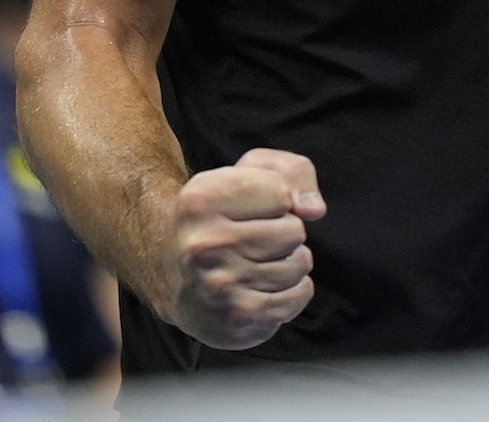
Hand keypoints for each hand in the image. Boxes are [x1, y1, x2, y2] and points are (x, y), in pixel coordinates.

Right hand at [158, 148, 324, 349]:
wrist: (174, 276)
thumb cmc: (222, 216)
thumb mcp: (249, 172)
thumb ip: (292, 171)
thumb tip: (314, 209)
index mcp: (201, 199)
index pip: (281, 192)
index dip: (279, 198)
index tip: (256, 207)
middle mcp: (204, 244)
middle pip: (293, 230)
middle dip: (286, 232)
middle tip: (257, 238)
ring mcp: (220, 285)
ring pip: (299, 264)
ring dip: (290, 262)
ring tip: (260, 261)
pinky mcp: (239, 318)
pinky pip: (298, 296)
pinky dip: (294, 290)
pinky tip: (266, 285)